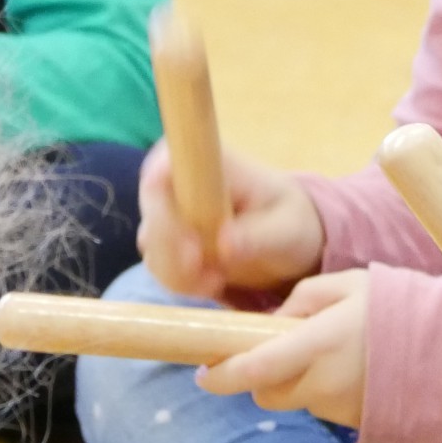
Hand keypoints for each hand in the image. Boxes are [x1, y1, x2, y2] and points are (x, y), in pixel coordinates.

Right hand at [138, 141, 325, 300]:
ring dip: (180, 273)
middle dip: (173, 250)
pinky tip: (213, 283)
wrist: (285, 238)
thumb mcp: (286, 228)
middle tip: (208, 272)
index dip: (163, 205)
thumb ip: (259, 236)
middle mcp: (177, 180)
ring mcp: (167, 213)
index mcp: (206, 159)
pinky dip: (183, 283)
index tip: (192, 245)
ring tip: (218, 279)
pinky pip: (159, 267)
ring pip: (152, 246)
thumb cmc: (289, 220)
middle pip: (152, 213)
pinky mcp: (166, 242)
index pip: (162, 169)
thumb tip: (224, 244)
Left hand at [195, 270, 367, 427]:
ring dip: (299, 382)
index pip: (255, 369)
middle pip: (267, 394)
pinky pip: (325, 408)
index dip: (222, 376)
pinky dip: (327, 392)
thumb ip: (304, 297)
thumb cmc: (396, 306)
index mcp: (318, 344)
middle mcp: (323, 383)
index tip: (202, 374)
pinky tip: (354, 371)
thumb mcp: (348, 284)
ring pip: (297, 400)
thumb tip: (274, 319)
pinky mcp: (355, 423)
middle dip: (262, 377)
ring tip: (335, 355)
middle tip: (283, 351)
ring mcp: (339, 409)